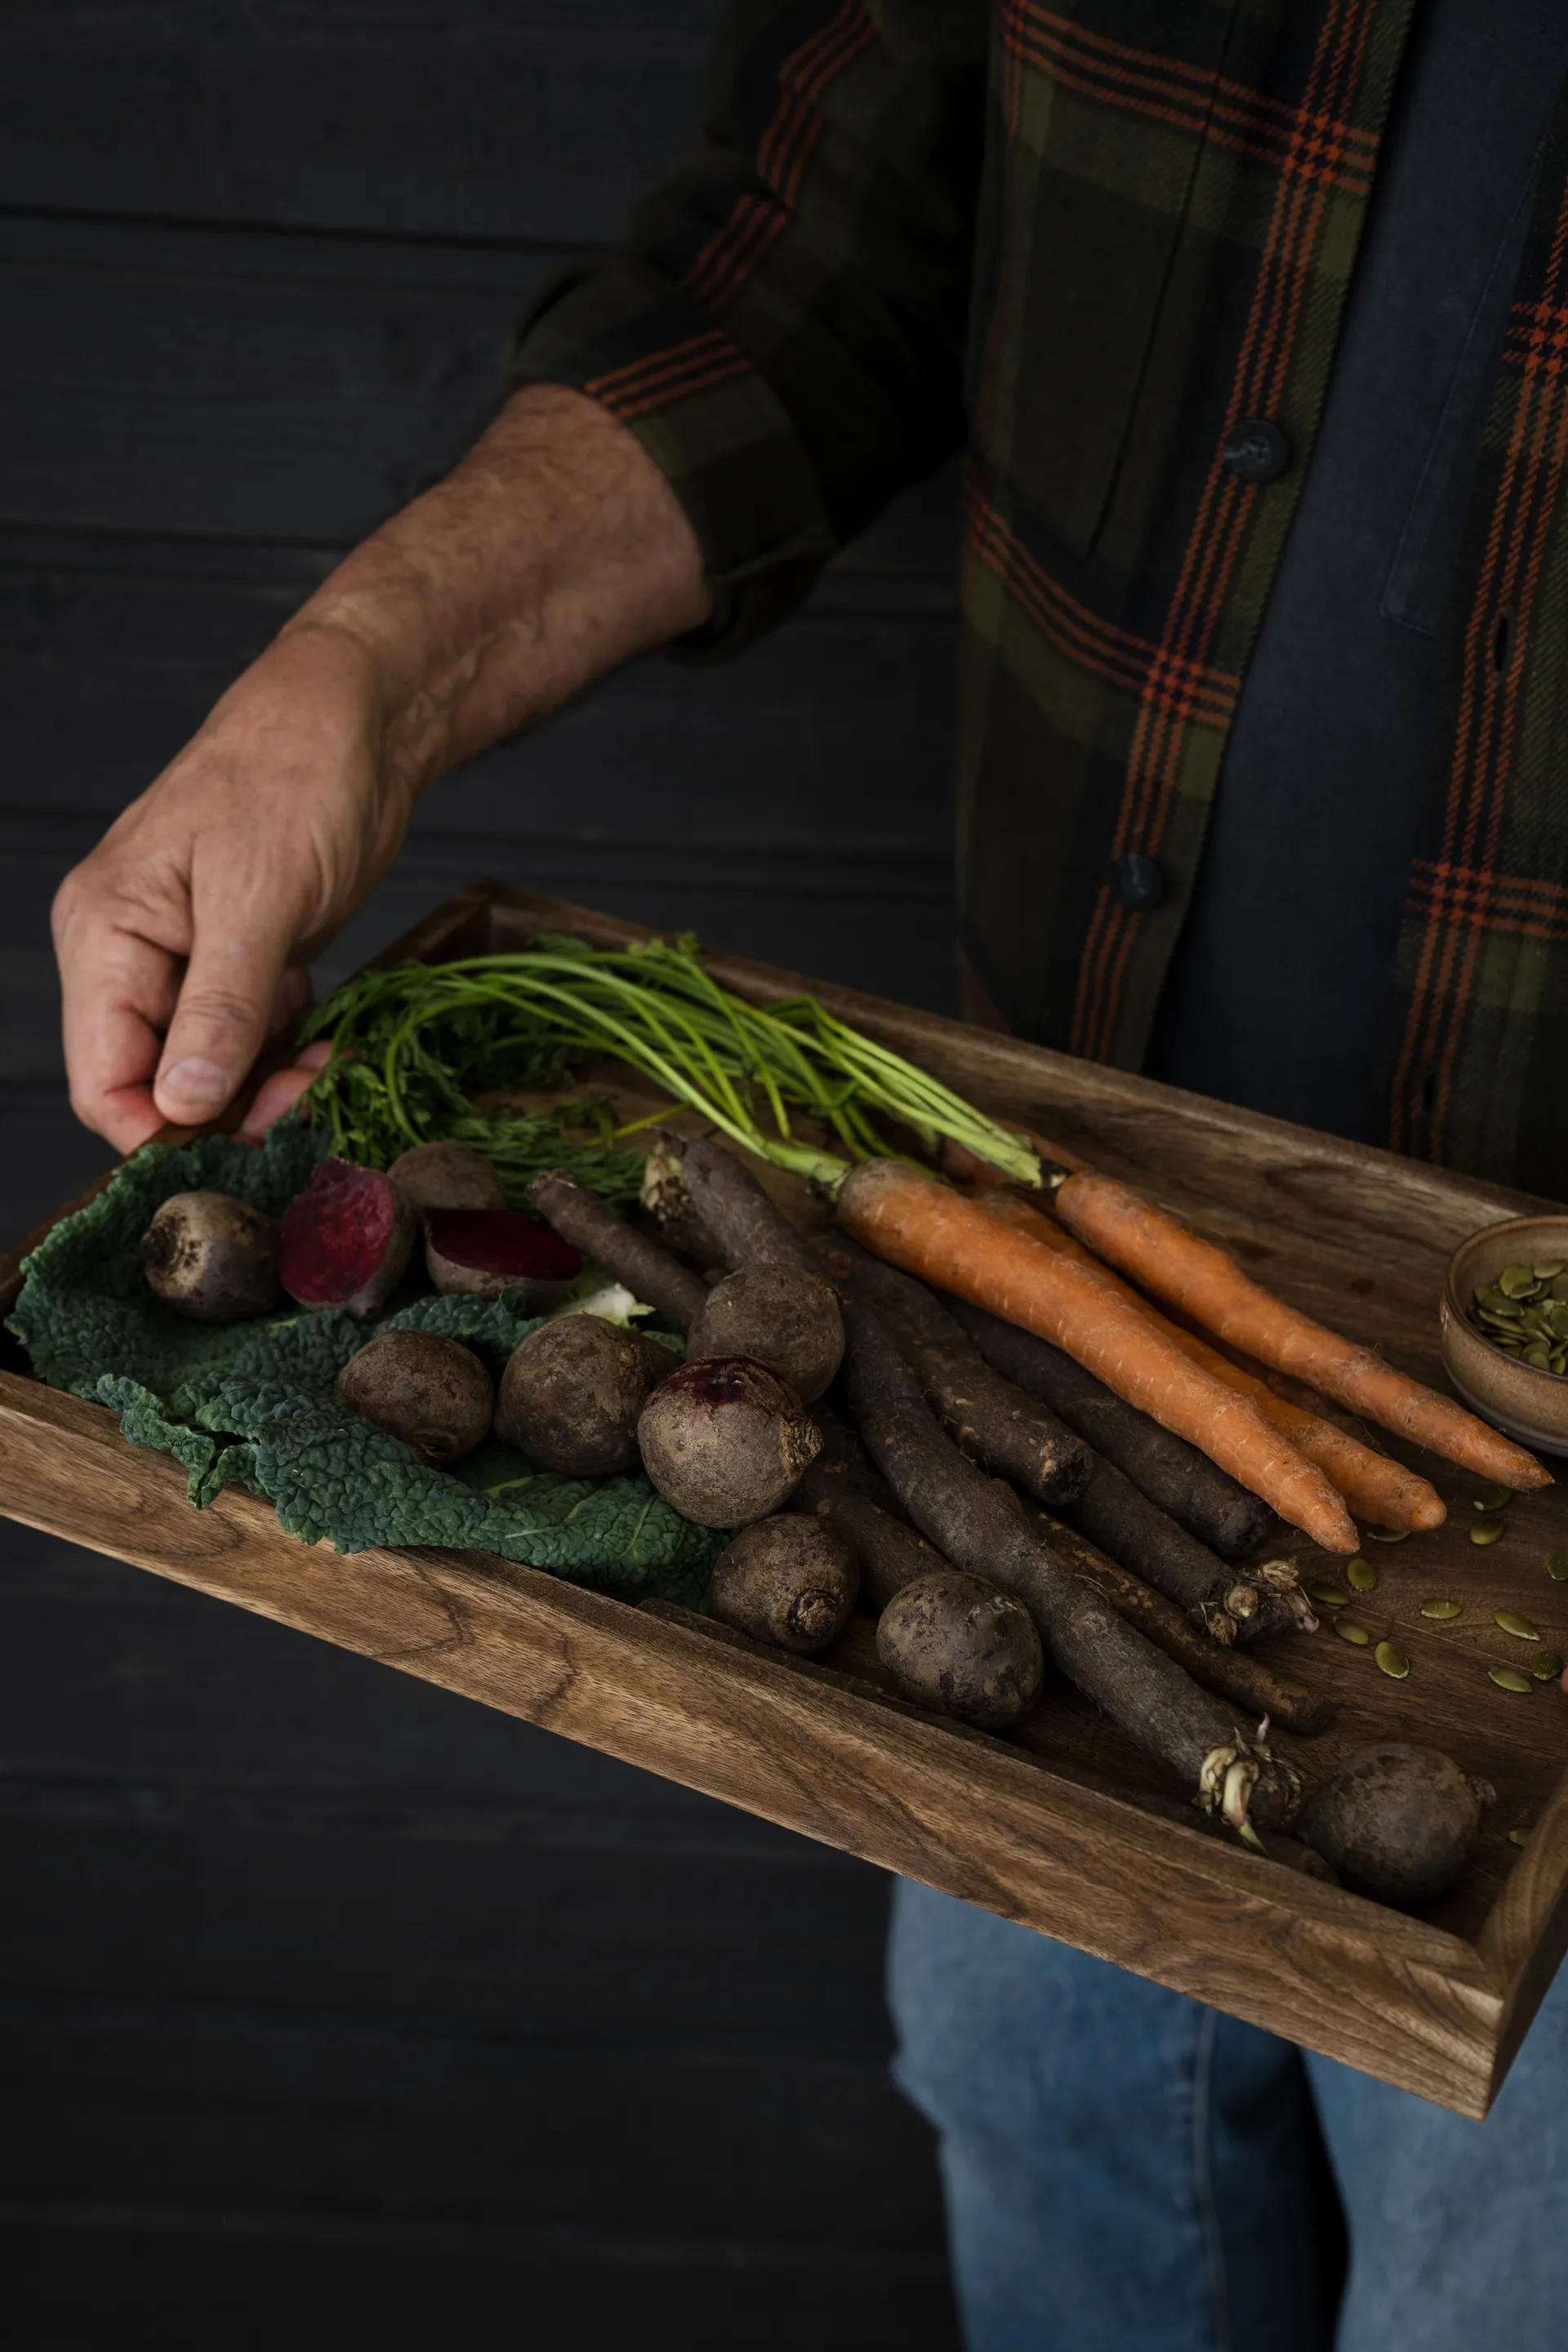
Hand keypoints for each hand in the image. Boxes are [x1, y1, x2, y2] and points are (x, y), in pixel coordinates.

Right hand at [53, 625, 412, 1151]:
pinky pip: (253, 1040)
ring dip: (270, 1088)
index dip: (163, 1134)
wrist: (357, 717)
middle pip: (159, 1085)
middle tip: (308, 1102)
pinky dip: (291, 1056)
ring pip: (212, 1071)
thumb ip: (220, 1007)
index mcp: (106, 933)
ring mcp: (189, 960)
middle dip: (231, 1111)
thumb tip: (182, 1103)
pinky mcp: (243, 960)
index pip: (104, 1081)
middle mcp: (133, 954)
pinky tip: (330, 1045)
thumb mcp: (259, 899)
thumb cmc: (296, 774)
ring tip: (330, 1068)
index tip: (241, 1149)